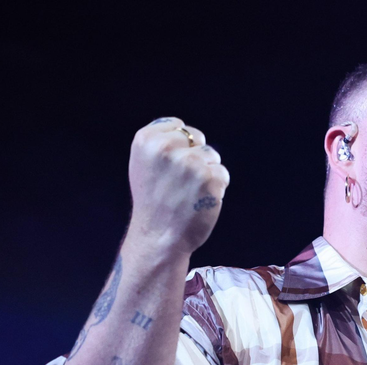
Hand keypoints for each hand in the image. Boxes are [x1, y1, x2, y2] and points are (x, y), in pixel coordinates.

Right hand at [126, 117, 229, 255]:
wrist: (159, 236)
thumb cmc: (153, 202)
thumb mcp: (144, 164)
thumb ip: (161, 144)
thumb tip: (185, 132)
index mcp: (146, 140)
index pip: (177, 126)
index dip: (180, 146)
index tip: (169, 167)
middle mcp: (167, 148)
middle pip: (198, 138)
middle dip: (195, 156)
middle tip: (180, 182)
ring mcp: (189, 163)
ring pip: (213, 156)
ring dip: (208, 173)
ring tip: (189, 193)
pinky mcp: (209, 178)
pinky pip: (222, 174)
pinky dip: (217, 188)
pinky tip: (200, 200)